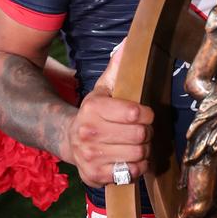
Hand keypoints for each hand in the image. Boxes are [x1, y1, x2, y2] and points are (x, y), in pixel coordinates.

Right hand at [66, 42, 153, 186]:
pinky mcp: (94, 175)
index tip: (144, 114)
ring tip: (137, 145)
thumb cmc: (94, 112)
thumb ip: (117, 67)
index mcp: (93, 108)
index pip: (135, 113)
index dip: (147, 114)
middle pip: (140, 135)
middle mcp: (89, 132)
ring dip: (144, 150)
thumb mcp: (103, 88)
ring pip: (138, 154)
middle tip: (142, 131)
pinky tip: (130, 159)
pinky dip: (137, 167)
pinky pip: (131, 173)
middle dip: (147, 133)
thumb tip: (130, 42)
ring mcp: (90, 156)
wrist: (69, 139)